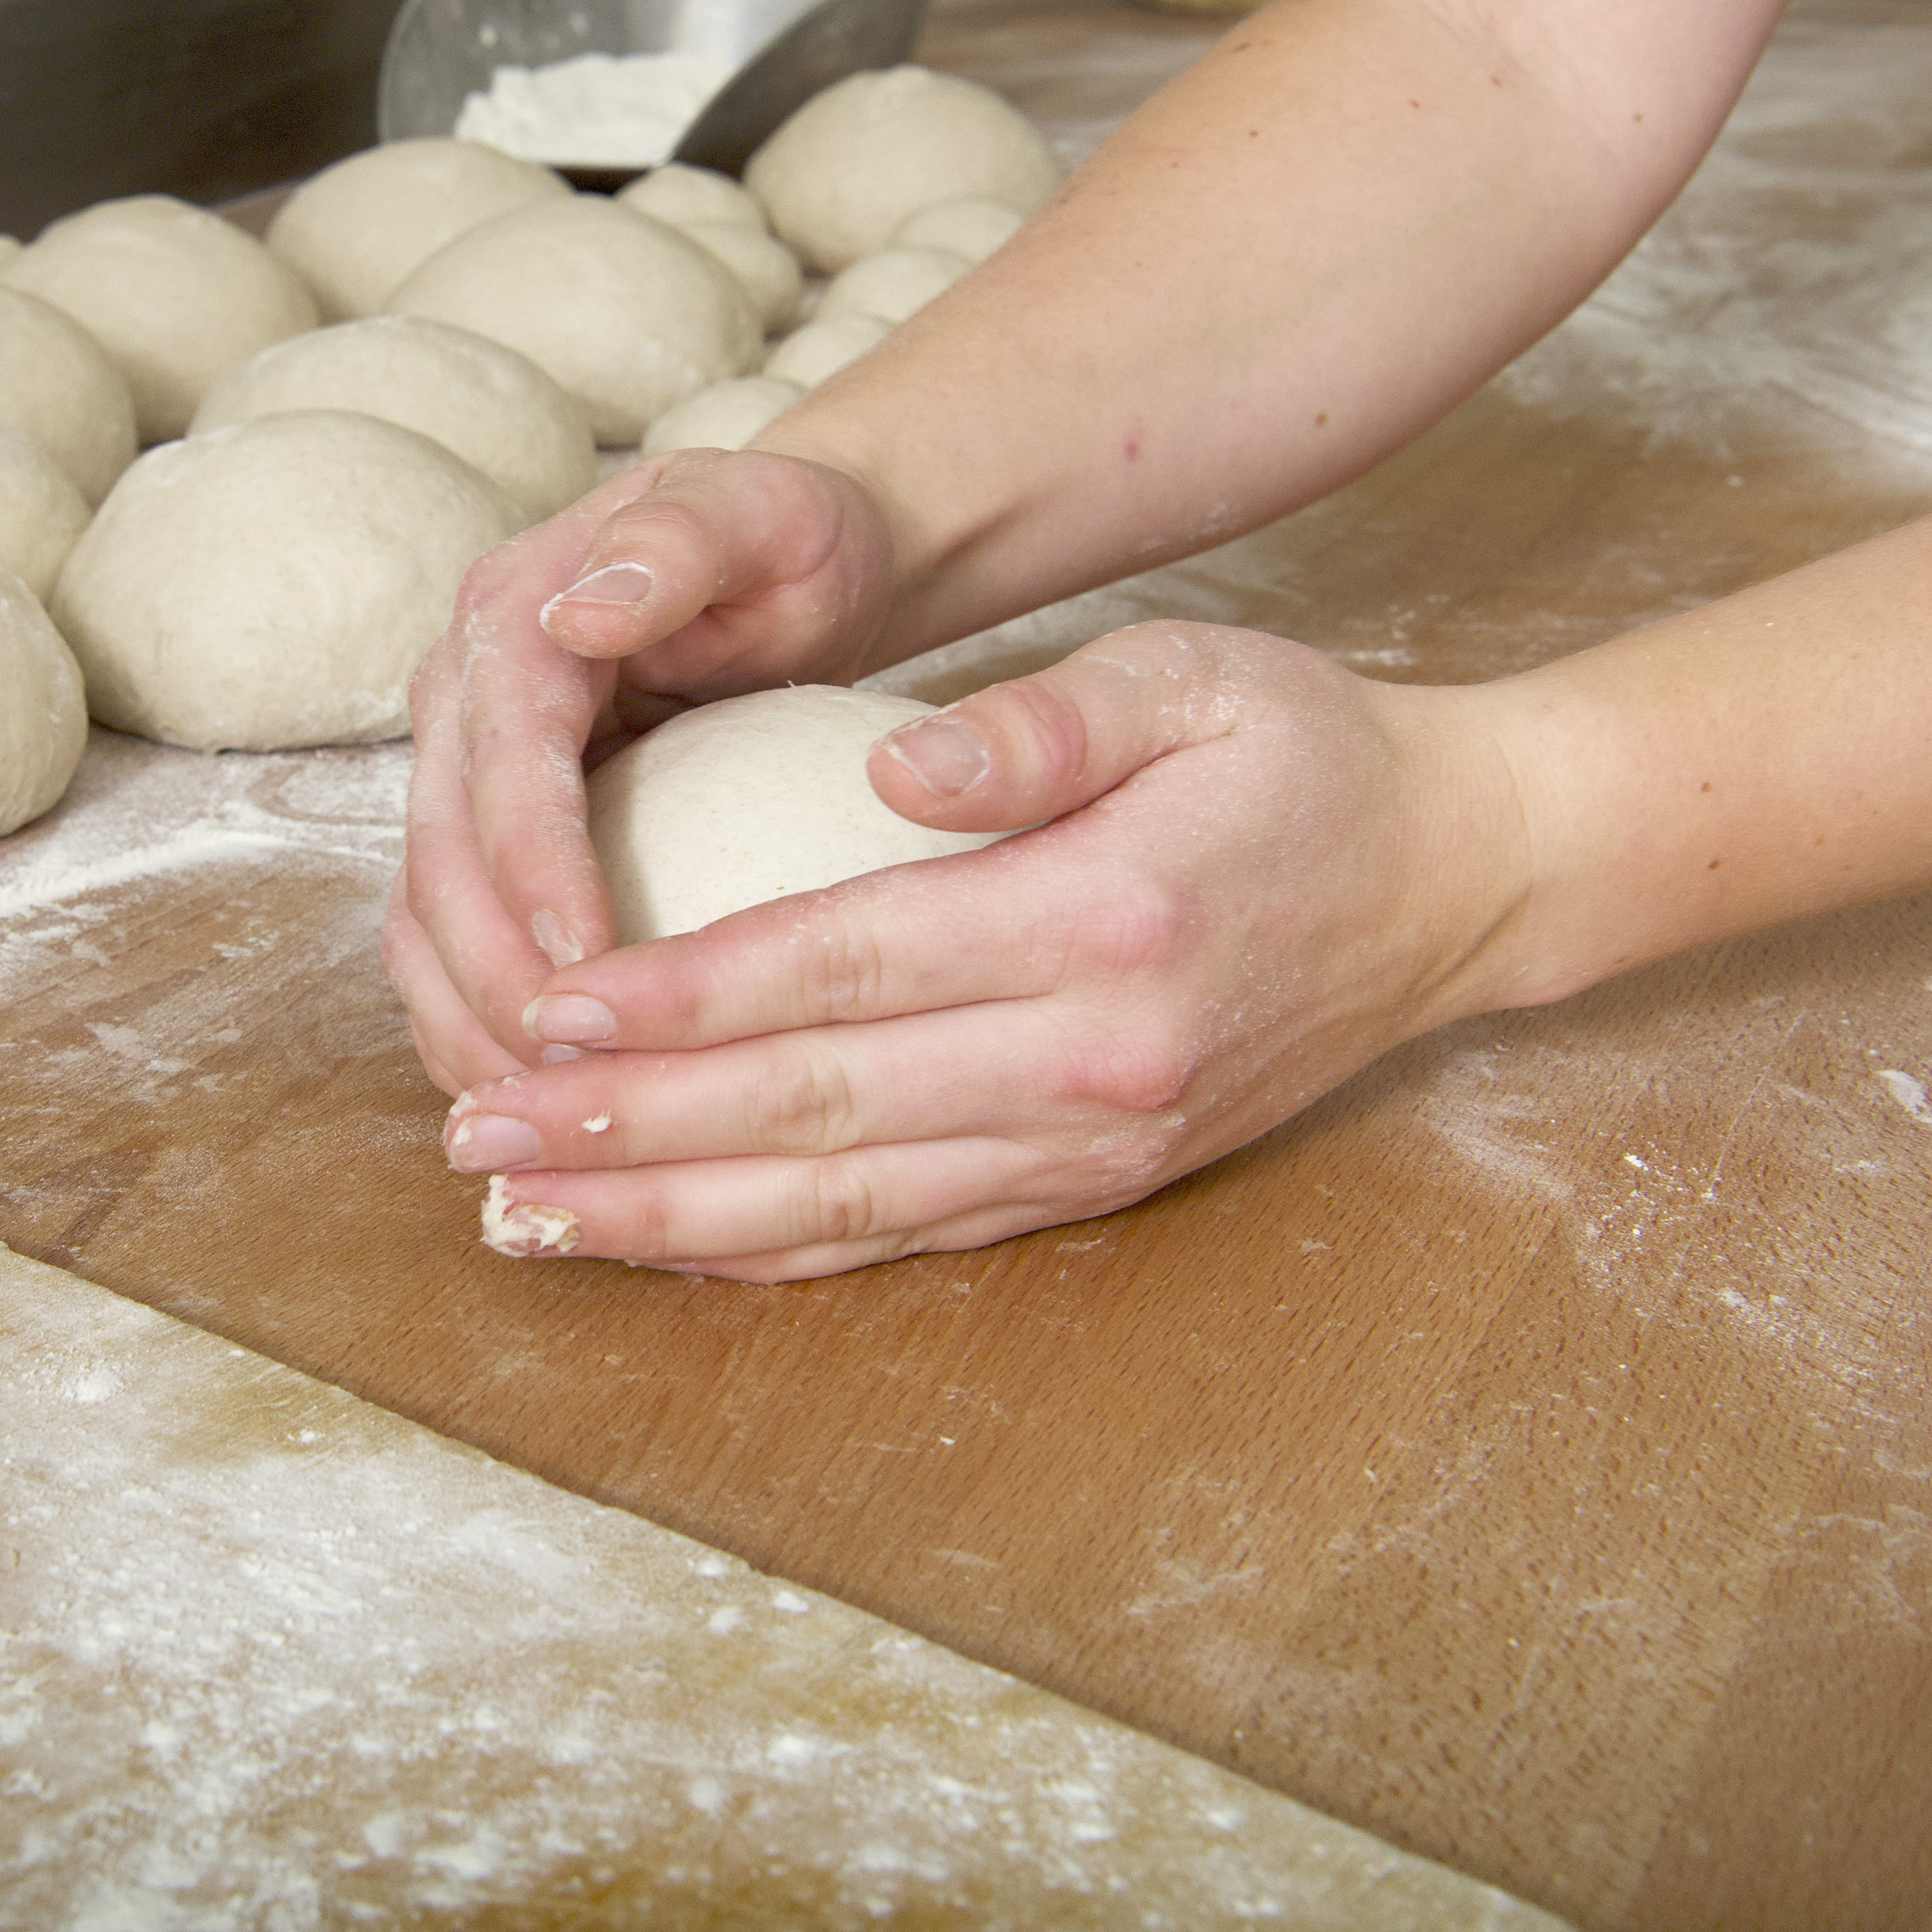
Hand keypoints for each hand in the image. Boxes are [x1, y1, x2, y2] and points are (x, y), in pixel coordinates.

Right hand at [391, 448, 907, 1088]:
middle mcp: (456, 698)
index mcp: (511, 617)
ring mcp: (454, 774)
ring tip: (542, 1115)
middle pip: (439, 858)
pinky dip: (472, 1029)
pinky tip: (535, 1105)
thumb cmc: (789, 542)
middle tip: (570, 1079)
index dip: (529, 868)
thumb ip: (680, 540)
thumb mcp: (762, 513)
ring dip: (466, 1024)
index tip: (582, 967)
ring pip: (420, 920)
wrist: (774, 564)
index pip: (501, 758)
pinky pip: (445, 948)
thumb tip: (583, 609)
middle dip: (490, 978)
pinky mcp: (474, 837)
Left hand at [434, 621, 1536, 1280]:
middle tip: (476, 1130)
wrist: (1456, 884)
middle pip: (814, 1112)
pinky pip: (905, 1236)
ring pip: (842, 1204)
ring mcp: (1089, 1146)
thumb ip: (1042, 722)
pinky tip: (665, 1251)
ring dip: (671, 1219)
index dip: (679, 1002)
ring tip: (523, 1213)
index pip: (840, 969)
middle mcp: (1086, 1062)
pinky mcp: (1089, 1186)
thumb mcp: (1196, 677)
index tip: (542, 1010)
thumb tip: (892, 759)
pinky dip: (775, 1254)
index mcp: (1097, 921)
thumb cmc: (1306, 755)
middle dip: (628, 1131)